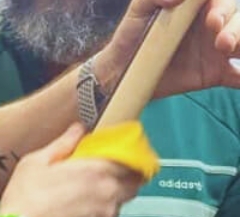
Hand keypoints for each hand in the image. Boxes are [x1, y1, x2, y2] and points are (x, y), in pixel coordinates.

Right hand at [0, 124, 144, 216]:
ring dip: (107, 201)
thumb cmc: (25, 201)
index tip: (119, 158)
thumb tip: (76, 130)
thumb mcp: (35, 163)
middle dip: (123, 180)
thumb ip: (62, 144)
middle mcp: (108, 193)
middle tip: (103, 179)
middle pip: (133, 184)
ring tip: (82, 203)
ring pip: (118, 205)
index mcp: (97, 170)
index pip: (133, 160)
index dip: (129, 159)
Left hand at [98, 0, 239, 99]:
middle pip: (237, 21)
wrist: (121, 70)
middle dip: (236, 29)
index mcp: (199, 7)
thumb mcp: (139, 9)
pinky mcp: (215, 73)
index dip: (222, 7)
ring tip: (229, 51)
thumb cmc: (132, 33)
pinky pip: (237, 76)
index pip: (220, 1)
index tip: (213, 20)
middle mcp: (214, 25)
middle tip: (223, 43)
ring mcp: (217, 49)